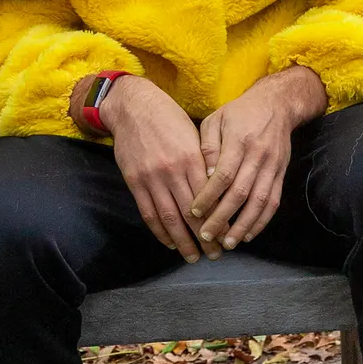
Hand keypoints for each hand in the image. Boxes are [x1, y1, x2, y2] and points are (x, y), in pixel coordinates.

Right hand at [92, 74, 217, 259]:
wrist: (133, 106)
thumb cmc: (169, 118)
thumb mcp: (193, 135)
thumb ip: (204, 162)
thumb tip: (218, 190)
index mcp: (191, 158)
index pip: (209, 197)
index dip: (218, 219)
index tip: (228, 235)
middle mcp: (172, 171)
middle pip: (191, 213)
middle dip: (204, 237)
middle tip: (215, 254)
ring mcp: (151, 178)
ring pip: (169, 218)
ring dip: (182, 241)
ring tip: (193, 256)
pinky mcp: (134, 181)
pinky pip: (148, 212)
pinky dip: (159, 231)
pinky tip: (169, 242)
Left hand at [188, 67, 326, 249]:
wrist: (278, 104)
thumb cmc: (240, 112)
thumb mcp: (216, 120)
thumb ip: (208, 147)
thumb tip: (205, 176)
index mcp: (239, 140)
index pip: (223, 174)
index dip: (209, 196)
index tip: (194, 212)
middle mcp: (258, 155)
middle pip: (241, 192)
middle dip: (223, 217)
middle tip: (206, 236)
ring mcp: (273, 166)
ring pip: (260, 201)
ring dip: (244, 225)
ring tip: (228, 243)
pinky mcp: (282, 173)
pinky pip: (274, 201)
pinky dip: (262, 220)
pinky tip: (249, 234)